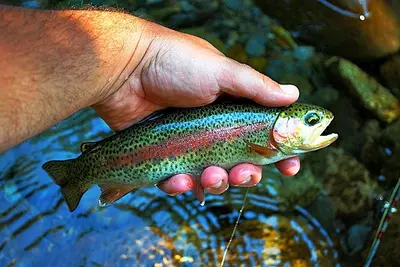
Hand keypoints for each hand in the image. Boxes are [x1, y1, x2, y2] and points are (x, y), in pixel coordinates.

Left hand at [92, 21, 299, 199]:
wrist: (124, 69)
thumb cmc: (174, 63)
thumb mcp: (221, 71)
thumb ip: (257, 87)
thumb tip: (293, 95)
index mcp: (231, 107)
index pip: (263, 134)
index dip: (280, 152)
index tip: (291, 168)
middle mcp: (213, 127)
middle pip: (240, 161)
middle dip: (247, 174)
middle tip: (244, 173)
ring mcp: (188, 143)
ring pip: (212, 176)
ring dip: (217, 183)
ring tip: (210, 176)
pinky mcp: (164, 155)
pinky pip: (178, 180)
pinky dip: (181, 185)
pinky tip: (178, 179)